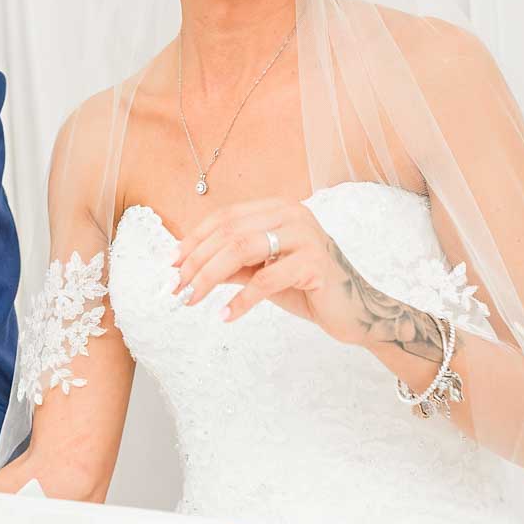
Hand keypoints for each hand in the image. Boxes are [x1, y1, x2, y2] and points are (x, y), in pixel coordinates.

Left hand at [168, 197, 382, 346]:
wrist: (354, 311)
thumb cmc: (305, 287)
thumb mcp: (260, 272)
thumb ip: (230, 264)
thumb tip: (186, 268)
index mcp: (276, 208)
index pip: (224, 218)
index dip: (193, 240)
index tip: (169, 264)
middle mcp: (291, 213)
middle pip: (228, 233)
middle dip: (195, 261)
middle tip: (176, 288)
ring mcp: (305, 235)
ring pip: (241, 249)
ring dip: (209, 277)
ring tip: (191, 299)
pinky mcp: (315, 262)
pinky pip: (266, 280)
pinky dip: (241, 300)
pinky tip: (225, 315)